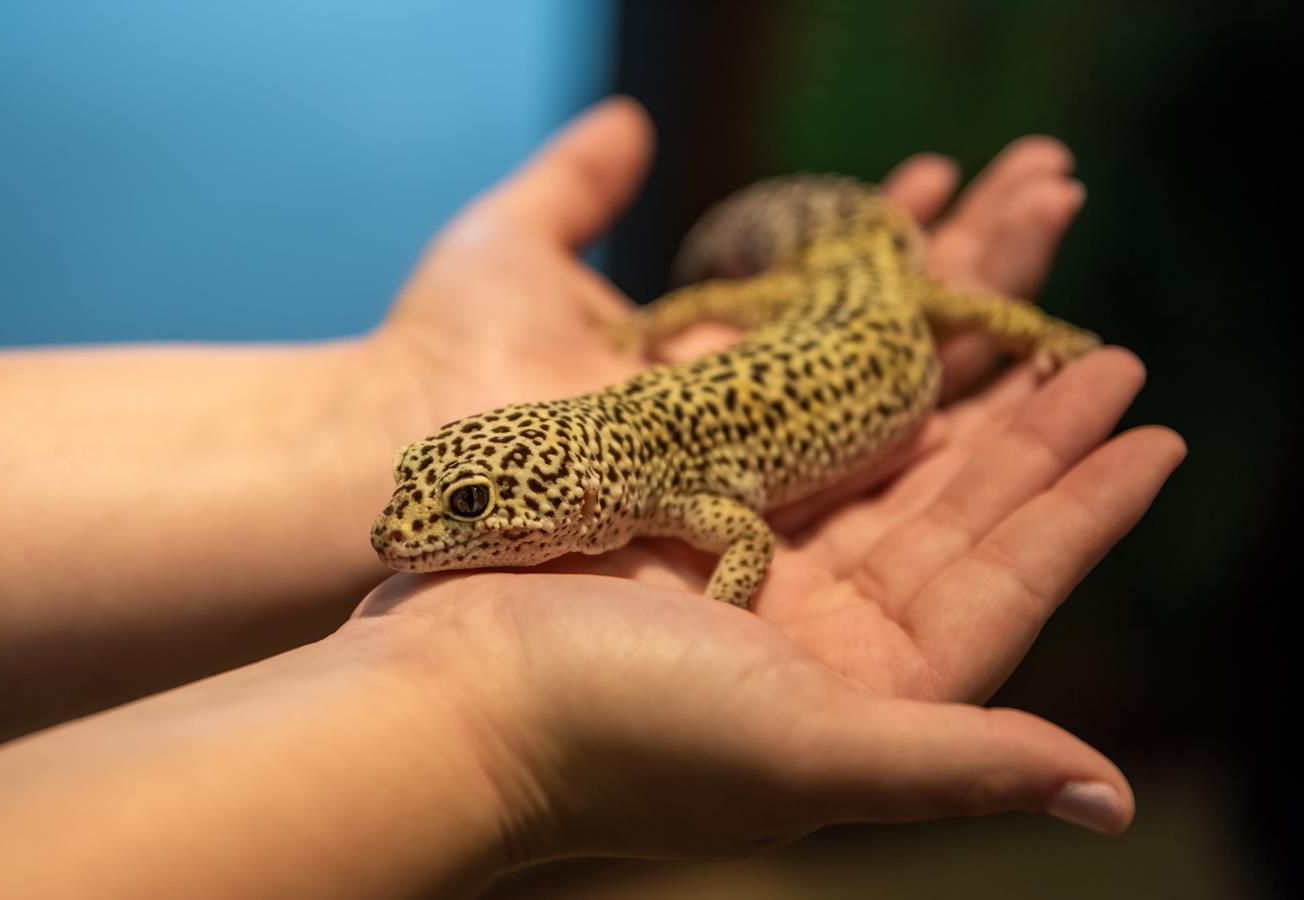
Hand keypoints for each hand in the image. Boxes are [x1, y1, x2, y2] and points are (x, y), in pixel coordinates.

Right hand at [351, 97, 1185, 860]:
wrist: (446, 699)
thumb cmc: (618, 731)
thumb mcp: (804, 753)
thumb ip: (954, 764)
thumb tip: (1113, 798)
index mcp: (865, 693)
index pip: (1002, 586)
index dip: (1080, 511)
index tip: (1152, 431)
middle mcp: (820, 636)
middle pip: (950, 517)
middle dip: (1027, 435)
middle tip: (1101, 346)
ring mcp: (748, 574)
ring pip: (873, 471)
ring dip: (946, 400)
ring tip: (1010, 325)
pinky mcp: (683, 523)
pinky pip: (783, 443)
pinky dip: (832, 392)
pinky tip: (873, 346)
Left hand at [373, 96, 1087, 429]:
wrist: (391, 463)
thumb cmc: (440, 357)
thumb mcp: (512, 247)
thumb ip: (579, 187)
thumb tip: (629, 122)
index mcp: (697, 364)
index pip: (825, 290)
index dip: (891, 229)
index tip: (950, 165)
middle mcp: (743, 426)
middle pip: (886, 335)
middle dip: (971, 253)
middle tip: (1054, 177)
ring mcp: (762, 474)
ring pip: (913, 379)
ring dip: (991, 292)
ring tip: (1064, 202)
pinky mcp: (777, 519)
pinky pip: (900, 452)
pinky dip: (972, 388)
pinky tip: (1042, 325)